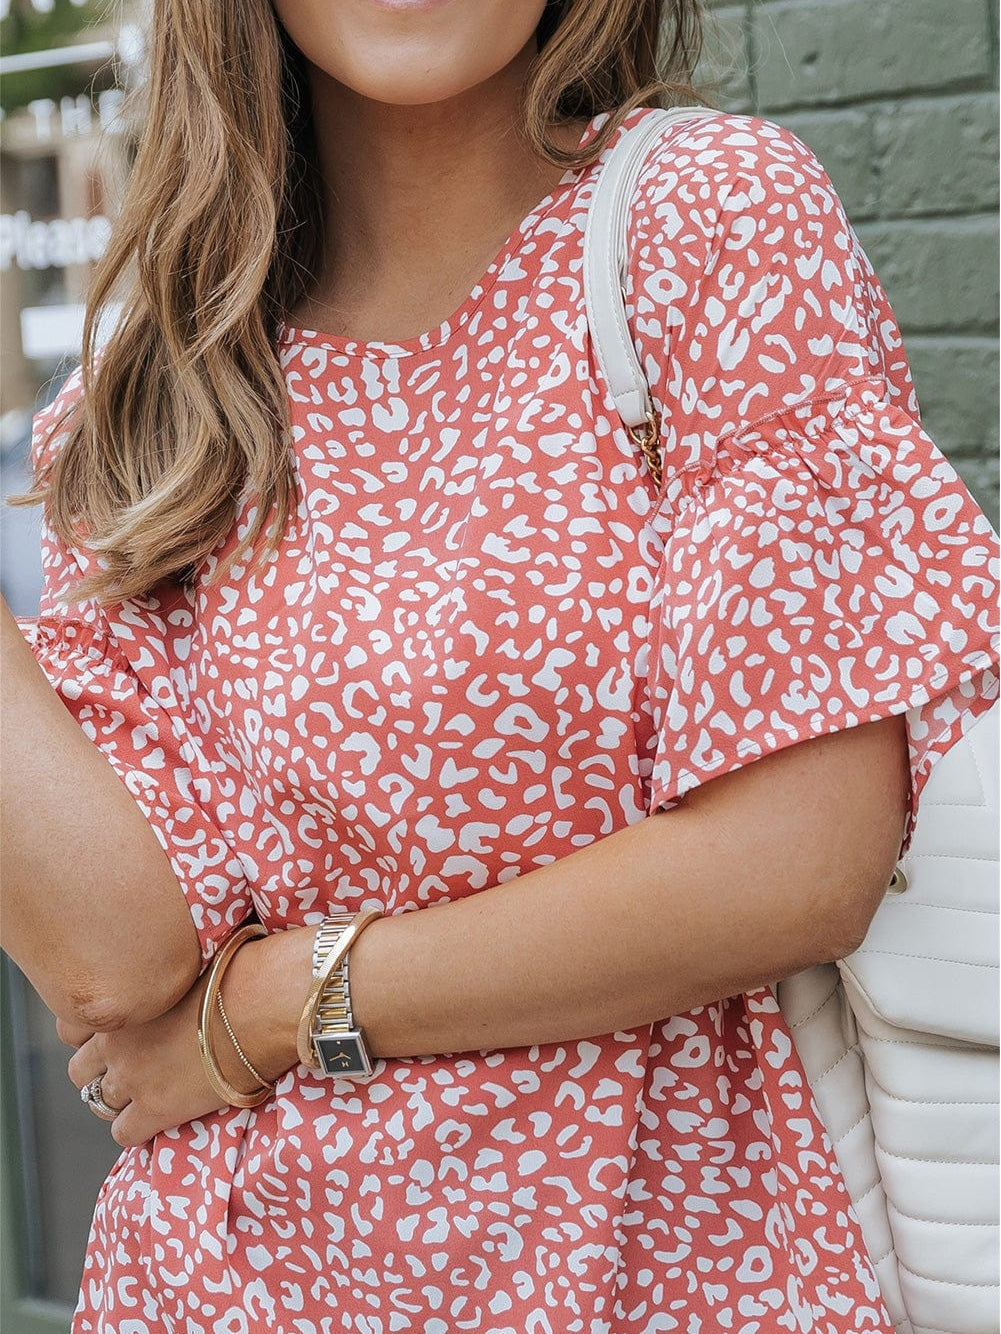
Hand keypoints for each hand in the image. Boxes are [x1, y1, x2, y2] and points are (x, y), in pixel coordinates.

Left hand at [64, 975, 228, 1146]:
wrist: (262, 1006)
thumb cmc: (238, 973)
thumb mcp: (186, 964)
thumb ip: (160, 981)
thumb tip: (170, 983)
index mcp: (121, 1002)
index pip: (70, 1029)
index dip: (91, 1038)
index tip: (114, 1038)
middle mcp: (116, 1041)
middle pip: (80, 1071)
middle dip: (102, 1072)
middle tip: (133, 1070)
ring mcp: (132, 1077)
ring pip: (99, 1103)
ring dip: (119, 1101)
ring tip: (148, 1094)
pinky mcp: (155, 1109)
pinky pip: (124, 1133)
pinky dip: (137, 1128)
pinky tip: (161, 1116)